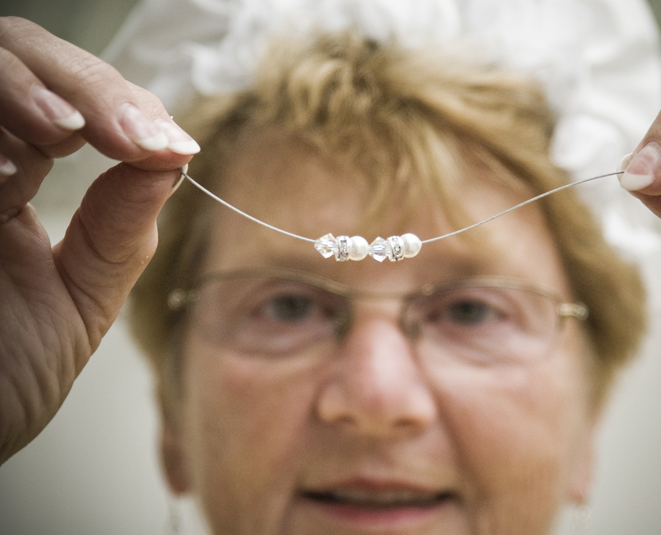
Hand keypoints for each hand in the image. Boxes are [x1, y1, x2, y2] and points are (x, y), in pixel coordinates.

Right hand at [0, 18, 198, 463]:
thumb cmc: (4, 375)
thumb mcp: (80, 298)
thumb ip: (120, 229)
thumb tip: (173, 158)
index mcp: (11, 175)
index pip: (66, 92)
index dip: (117, 101)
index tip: (164, 144)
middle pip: (13, 53)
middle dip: (76, 84)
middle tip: (123, 133)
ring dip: (19, 92)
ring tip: (61, 140)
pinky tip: (4, 180)